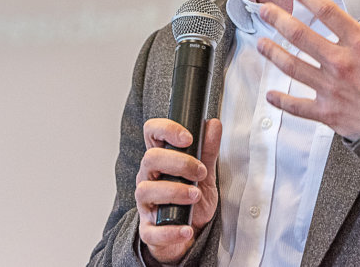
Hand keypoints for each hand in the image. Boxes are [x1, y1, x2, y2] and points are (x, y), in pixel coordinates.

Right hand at [135, 117, 222, 264]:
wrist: (188, 235)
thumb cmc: (191, 201)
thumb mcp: (204, 175)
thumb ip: (208, 151)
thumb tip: (214, 124)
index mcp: (159, 161)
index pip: (151, 133)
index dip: (166, 129)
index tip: (188, 137)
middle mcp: (148, 179)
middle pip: (149, 158)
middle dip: (179, 162)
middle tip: (200, 171)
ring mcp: (145, 205)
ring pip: (146, 190)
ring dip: (174, 191)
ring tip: (195, 195)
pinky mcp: (148, 231)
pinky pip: (151, 231)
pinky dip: (170, 230)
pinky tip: (186, 228)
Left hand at [256, 0, 359, 140]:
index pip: (328, 11)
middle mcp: (340, 63)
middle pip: (300, 36)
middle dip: (278, 19)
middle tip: (262, 9)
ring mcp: (331, 89)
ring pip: (293, 67)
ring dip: (273, 53)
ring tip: (259, 43)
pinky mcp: (329, 113)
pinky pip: (298, 107)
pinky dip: (282, 101)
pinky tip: (270, 96)